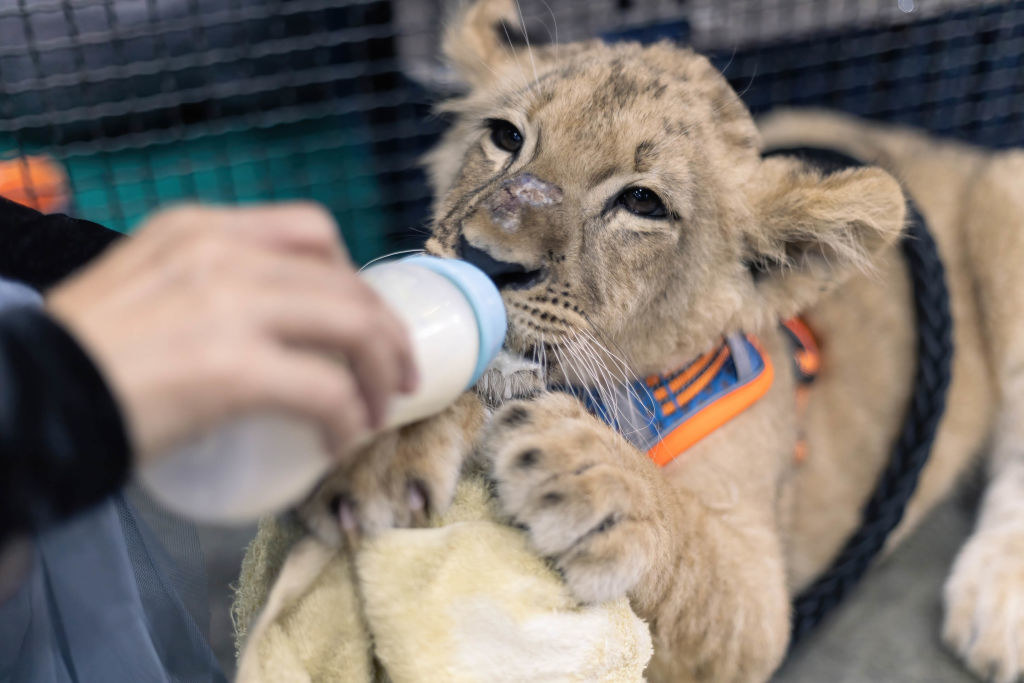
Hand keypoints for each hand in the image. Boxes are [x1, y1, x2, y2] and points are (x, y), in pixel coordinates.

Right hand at [46, 203, 416, 465]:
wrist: (27, 402)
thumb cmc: (81, 361)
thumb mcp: (145, 290)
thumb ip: (199, 290)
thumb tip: (258, 330)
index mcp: (200, 230)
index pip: (312, 232)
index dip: (355, 280)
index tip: (363, 322)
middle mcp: (220, 252)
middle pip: (345, 281)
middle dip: (385, 331)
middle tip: (395, 375)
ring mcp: (229, 305)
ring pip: (354, 326)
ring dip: (381, 372)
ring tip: (378, 410)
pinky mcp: (233, 366)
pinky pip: (328, 390)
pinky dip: (347, 419)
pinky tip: (339, 441)